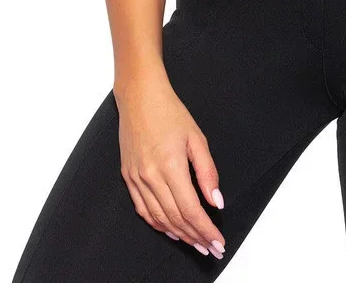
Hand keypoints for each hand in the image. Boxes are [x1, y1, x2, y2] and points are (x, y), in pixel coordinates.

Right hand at [115, 74, 225, 259]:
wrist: (140, 97)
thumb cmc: (170, 113)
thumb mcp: (197, 137)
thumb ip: (207, 172)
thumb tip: (215, 201)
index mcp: (170, 166)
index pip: (191, 209)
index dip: (205, 229)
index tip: (218, 242)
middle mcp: (151, 176)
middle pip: (175, 218)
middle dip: (195, 237)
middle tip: (211, 248)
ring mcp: (136, 178)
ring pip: (158, 218)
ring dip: (178, 235)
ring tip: (195, 243)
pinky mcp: (128, 177)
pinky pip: (143, 209)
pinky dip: (157, 224)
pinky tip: (170, 230)